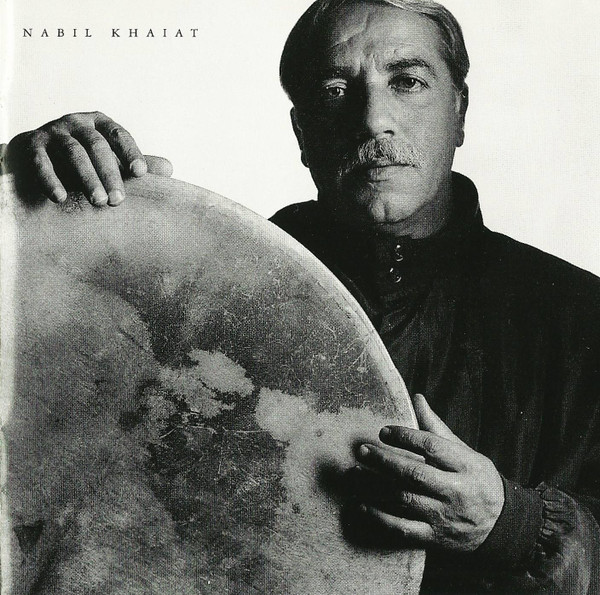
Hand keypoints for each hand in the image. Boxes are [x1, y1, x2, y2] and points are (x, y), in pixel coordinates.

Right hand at [4, 112, 172, 205]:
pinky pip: (41, 163)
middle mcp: (77, 123)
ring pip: (73, 154)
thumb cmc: (84, 156)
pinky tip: (61, 198)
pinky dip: (51, 180)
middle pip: (97, 146)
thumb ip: (136, 162)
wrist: (37, 151)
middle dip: (110, 174)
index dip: (130, 152)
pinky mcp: (33, 146)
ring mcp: (53, 133)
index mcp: (100, 123)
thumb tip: (170, 169)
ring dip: (87, 179)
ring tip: (99, 202)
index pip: (118, 134)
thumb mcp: (111, 156)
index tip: (140, 173)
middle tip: (119, 201)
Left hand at [351, 394, 503, 552]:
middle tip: (362, 450)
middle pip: (414, 474)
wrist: (502, 527)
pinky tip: (361, 506)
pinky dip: (379, 518)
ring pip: (404, 500)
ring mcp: (444, 516)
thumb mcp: (465, 452)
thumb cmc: (477, 481)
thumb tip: (417, 398)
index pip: (432, 447)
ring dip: (375, 487)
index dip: (405, 437)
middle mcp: (455, 491)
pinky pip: (402, 529)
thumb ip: (437, 428)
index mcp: (466, 466)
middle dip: (384, 461)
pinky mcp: (434, 537)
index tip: (384, 431)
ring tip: (355, 473)